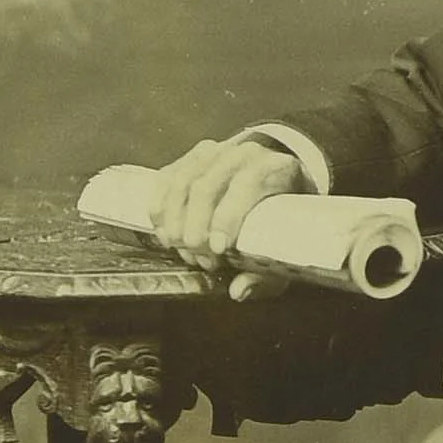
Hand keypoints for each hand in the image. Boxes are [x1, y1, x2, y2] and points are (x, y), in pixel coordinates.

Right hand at [148, 136, 302, 299]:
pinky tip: (162, 229)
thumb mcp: (283, 243)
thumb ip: (264, 273)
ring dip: (173, 218)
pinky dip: (159, 205)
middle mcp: (242, 154)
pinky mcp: (191, 157)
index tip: (216, 248)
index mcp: (273, 169)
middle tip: (193, 255)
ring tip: (176, 246)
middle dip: (194, 225)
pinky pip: (166, 177)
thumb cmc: (280, 215)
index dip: (227, 218)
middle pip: (207, 186)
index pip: (246, 186)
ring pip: (182, 181)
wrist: (274, 177)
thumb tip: (238, 291)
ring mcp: (214, 152)